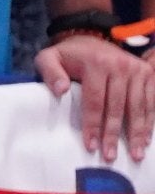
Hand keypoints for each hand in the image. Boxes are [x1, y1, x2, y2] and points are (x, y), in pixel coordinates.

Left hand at [39, 29, 154, 164]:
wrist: (90, 37)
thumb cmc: (67, 55)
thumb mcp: (48, 58)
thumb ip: (50, 73)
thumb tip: (60, 90)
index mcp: (96, 64)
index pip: (95, 101)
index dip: (93, 125)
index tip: (91, 146)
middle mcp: (120, 66)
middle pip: (118, 107)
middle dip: (114, 134)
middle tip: (111, 157)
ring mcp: (137, 69)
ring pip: (139, 106)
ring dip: (138, 132)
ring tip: (136, 154)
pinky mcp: (148, 72)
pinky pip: (152, 100)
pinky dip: (150, 120)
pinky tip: (146, 139)